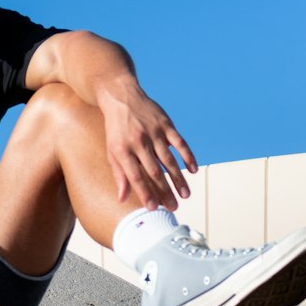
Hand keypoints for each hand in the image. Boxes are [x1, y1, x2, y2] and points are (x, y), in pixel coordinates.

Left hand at [101, 81, 196, 211]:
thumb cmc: (116, 129)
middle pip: (154, 171)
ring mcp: (154, 132)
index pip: (136, 176)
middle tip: (173, 208)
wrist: (121, 97)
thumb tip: (122, 198)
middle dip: (164, 191)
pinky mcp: (166, 124)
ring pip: (169, 160)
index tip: (153, 208)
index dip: (145, 193)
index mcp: (123, 150)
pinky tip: (193, 170)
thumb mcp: (112, 150)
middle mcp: (139, 142)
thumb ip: (119, 174)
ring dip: (178, 179)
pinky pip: (179, 142)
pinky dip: (187, 156)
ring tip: (185, 195)